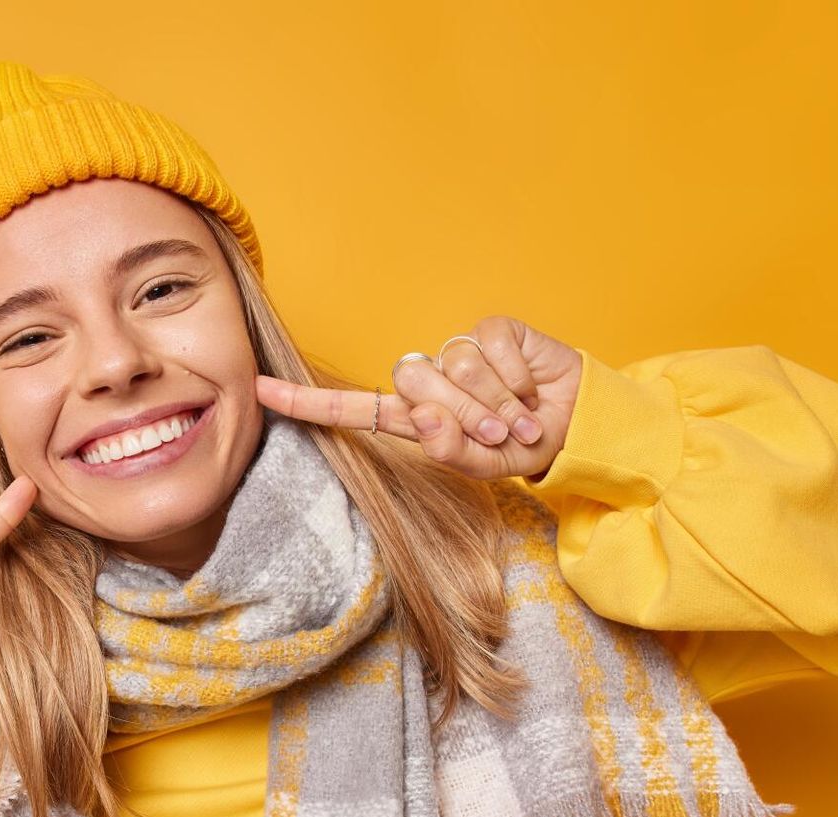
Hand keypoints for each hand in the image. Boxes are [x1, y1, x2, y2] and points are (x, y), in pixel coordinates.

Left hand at [254, 314, 583, 480]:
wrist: (578, 423)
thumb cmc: (524, 446)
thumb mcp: (488, 466)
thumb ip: (453, 452)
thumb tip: (424, 420)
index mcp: (415, 418)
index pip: (353, 409)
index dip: (307, 403)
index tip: (259, 391)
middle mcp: (430, 381)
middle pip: (415, 384)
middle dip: (463, 417)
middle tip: (498, 434)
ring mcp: (459, 352)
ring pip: (453, 367)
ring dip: (494, 402)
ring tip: (518, 418)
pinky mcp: (493, 329)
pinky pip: (489, 347)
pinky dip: (514, 377)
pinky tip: (529, 390)